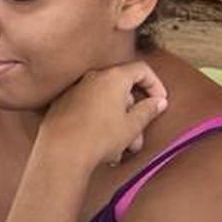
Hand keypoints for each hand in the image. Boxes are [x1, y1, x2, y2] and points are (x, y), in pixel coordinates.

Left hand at [38, 61, 168, 169]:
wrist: (61, 152)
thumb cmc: (99, 137)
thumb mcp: (132, 126)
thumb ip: (148, 110)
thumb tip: (158, 102)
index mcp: (113, 77)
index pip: (141, 69)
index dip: (155, 84)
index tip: (159, 101)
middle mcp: (93, 78)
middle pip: (122, 89)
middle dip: (134, 113)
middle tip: (138, 136)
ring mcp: (75, 90)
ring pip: (105, 103)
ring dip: (117, 122)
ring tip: (121, 148)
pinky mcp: (62, 105)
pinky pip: (88, 109)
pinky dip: (99, 122)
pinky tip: (102, 144)